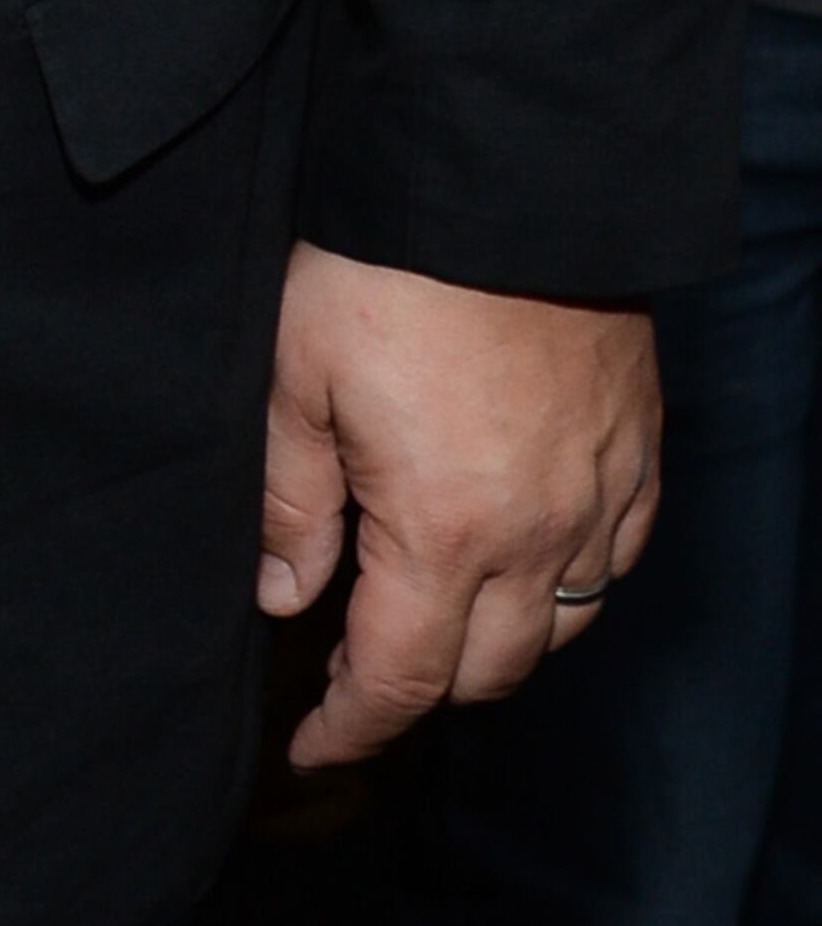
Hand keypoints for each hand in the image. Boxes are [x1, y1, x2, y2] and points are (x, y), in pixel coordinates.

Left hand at [261, 241, 659, 771]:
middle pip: (487, 671)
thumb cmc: (384, 269)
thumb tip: (287, 598)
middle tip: (358, 674)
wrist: (506, 178)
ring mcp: (602, 492)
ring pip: (563, 625)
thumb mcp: (294, 380)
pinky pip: (616, 557)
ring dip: (496, 642)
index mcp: (445, 530)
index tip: (313, 748)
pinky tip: (524, 560)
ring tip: (435, 618)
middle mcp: (540, 533)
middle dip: (419, 690)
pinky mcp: (638, 447)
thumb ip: (289, 504)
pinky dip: (570, 583)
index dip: (352, 728)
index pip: (401, 679)